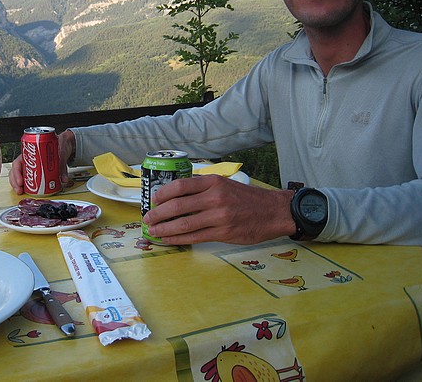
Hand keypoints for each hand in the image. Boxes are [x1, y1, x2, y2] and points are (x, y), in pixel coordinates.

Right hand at [9, 130, 75, 193]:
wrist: (63, 143)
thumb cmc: (57, 144)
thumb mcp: (60, 154)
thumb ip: (62, 167)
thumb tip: (63, 179)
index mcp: (30, 153)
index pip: (18, 163)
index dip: (17, 173)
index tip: (21, 181)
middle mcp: (28, 159)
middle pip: (16, 171)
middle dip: (15, 182)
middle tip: (20, 189)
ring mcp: (30, 165)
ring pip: (19, 175)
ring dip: (17, 184)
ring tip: (20, 191)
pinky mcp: (34, 170)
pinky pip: (25, 177)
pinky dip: (24, 184)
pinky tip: (25, 190)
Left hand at [142, 175, 295, 244]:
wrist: (274, 212)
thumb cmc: (247, 199)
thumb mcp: (225, 184)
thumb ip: (203, 188)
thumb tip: (175, 196)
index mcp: (213, 182)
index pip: (180, 186)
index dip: (162, 194)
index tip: (153, 200)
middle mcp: (215, 197)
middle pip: (177, 206)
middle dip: (157, 214)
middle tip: (147, 218)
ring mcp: (219, 216)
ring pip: (183, 224)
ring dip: (164, 229)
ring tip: (153, 231)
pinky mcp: (223, 233)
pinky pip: (194, 237)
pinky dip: (177, 239)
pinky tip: (168, 240)